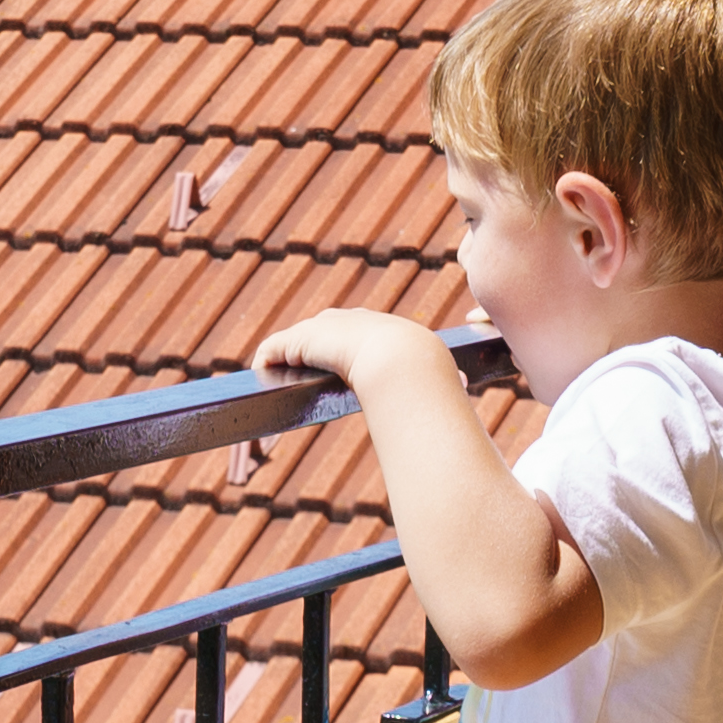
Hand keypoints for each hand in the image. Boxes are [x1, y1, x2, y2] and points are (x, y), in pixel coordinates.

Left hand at [256, 307, 458, 399]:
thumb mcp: (433, 376)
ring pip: (291, 344)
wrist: (402, 359)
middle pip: (315, 336)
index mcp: (374, 326)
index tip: (333, 375)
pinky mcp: (299, 341)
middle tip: (299, 384)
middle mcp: (344, 321)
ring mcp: (320, 329)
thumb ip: (438, 390)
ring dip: (281, 363)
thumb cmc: (420, 371)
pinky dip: (264, 362)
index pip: (347, 335)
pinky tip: (260, 380)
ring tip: (274, 387)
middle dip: (305, 356)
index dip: (336, 353)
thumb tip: (462, 401)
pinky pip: (273, 350)